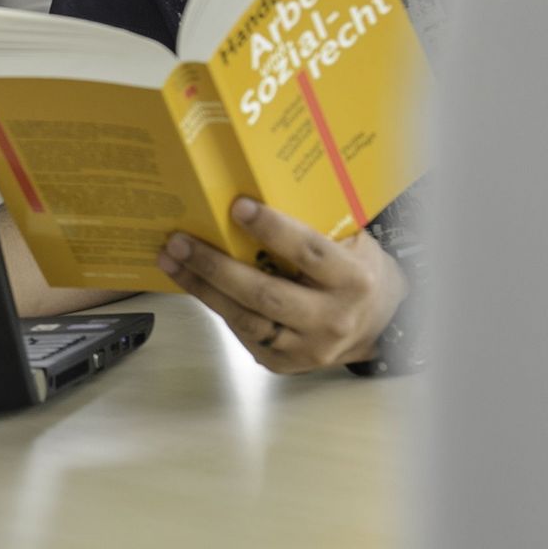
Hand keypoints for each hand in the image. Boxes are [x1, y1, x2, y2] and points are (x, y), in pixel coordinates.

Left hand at [157, 198, 407, 374]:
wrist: (379, 326)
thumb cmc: (355, 272)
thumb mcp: (351, 243)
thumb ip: (315, 223)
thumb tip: (256, 185)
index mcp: (353, 281)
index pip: (309, 253)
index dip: (273, 229)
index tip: (237, 206)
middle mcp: (331, 319)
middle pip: (265, 294)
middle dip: (216, 266)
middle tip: (180, 241)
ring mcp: (307, 348)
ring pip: (244, 319)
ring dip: (201, 288)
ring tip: (170, 260)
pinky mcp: (283, 363)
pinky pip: (241, 333)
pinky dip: (213, 305)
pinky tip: (191, 282)